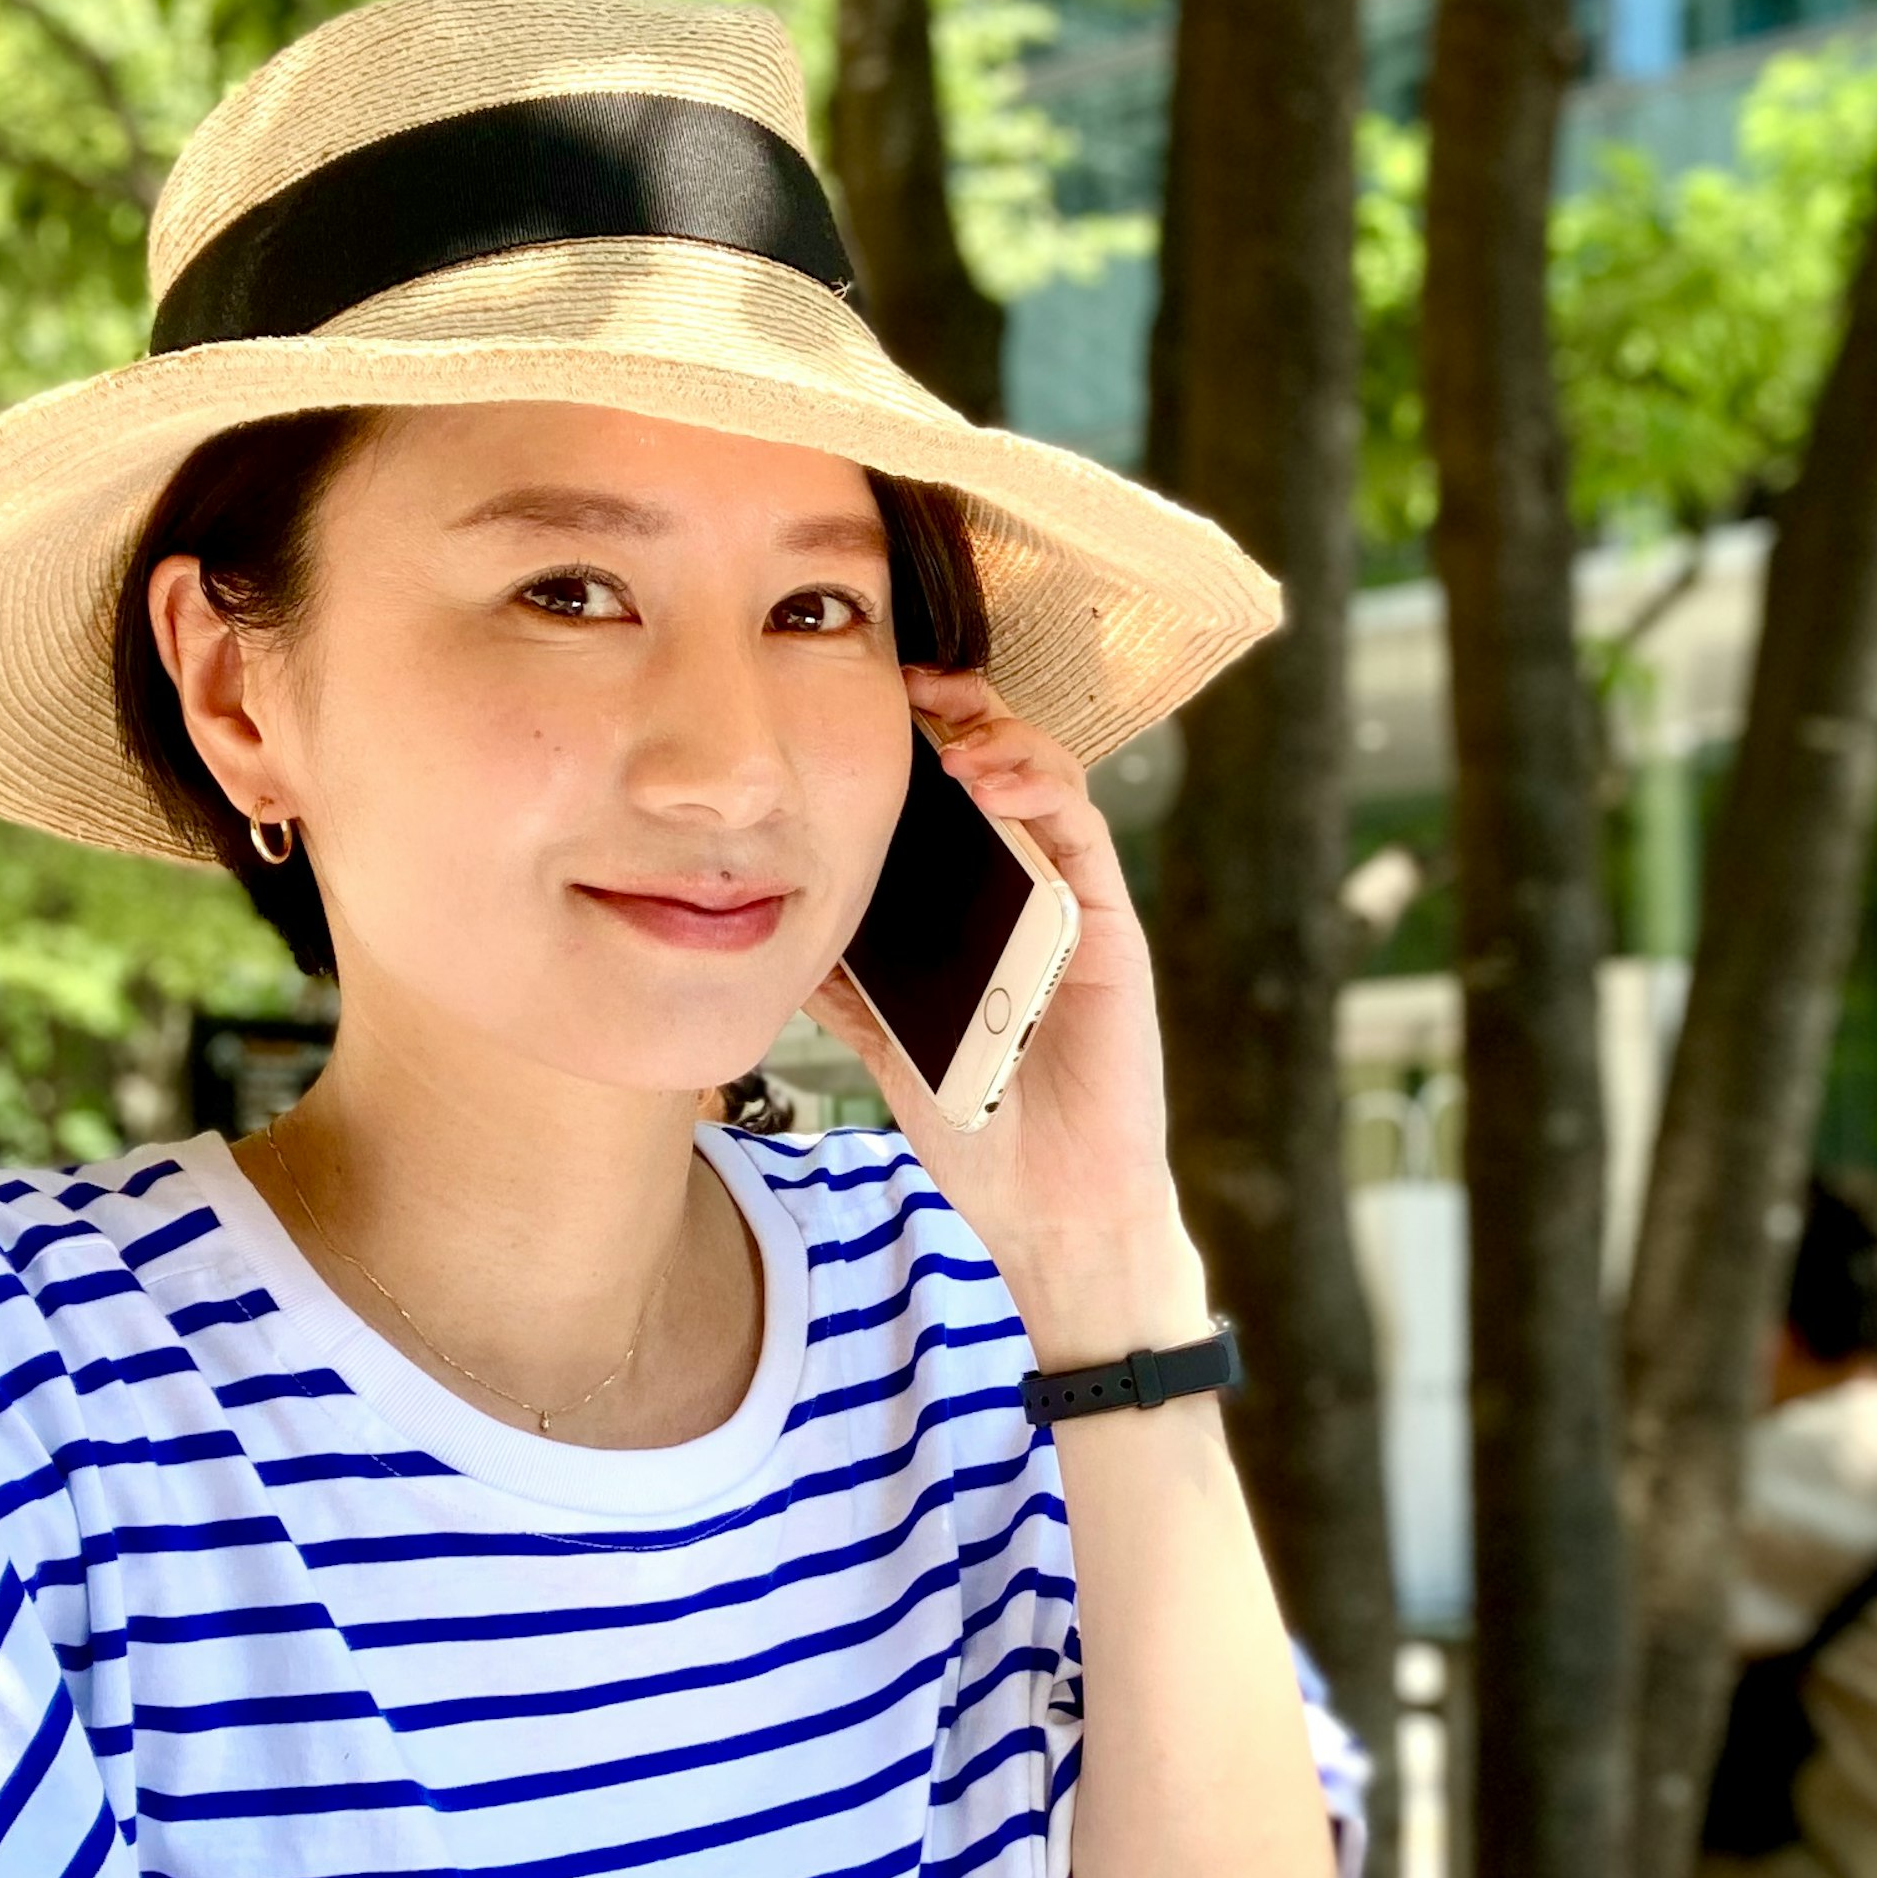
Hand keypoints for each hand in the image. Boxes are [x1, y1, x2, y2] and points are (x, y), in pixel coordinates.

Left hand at [802, 668, 1210, 1367]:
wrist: (1049, 1199)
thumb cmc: (980, 1122)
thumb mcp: (888, 1040)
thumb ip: (846, 983)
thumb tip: (768, 930)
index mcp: (976, 906)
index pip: (950, 797)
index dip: (912, 740)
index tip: (853, 701)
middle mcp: (1028, 888)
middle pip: (999, 765)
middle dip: (956, 707)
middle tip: (901, 678)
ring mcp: (1071, 899)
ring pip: (1046, 776)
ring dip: (997, 733)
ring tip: (943, 723)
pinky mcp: (1108, 921)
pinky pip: (1081, 828)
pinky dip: (1039, 786)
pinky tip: (988, 780)